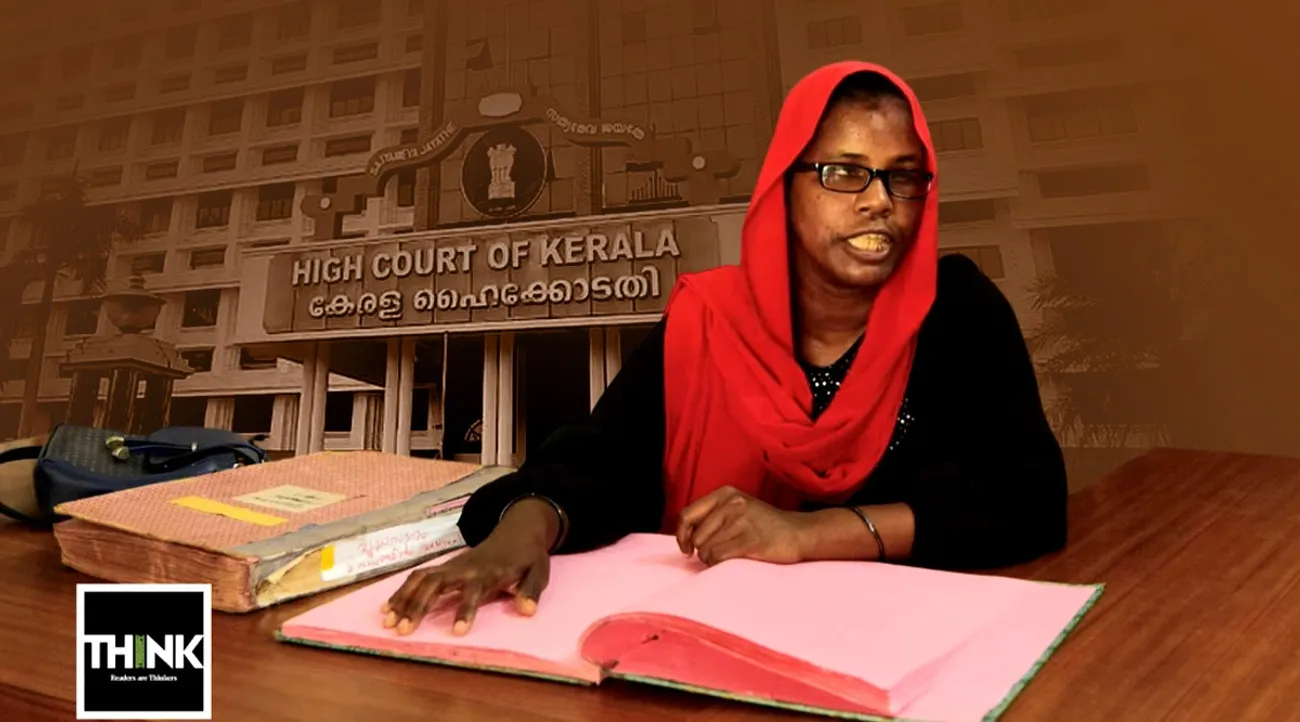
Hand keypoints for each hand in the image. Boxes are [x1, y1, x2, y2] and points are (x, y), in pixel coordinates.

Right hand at [380, 498, 557, 635]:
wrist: (516, 530)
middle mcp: (465, 568)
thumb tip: (526, 611)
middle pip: (436, 583)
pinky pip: (419, 577)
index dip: (465, 610)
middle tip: (403, 631)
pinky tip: (388, 608)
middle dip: (418, 606)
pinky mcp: (445, 567)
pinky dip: (402, 592)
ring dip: (404, 599)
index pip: (473, 591)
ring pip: (422, 579)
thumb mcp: (538, 571)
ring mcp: (452, 566)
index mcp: (489, 571)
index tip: (456, 632)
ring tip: (388, 623)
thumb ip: (531, 591)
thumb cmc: (527, 556)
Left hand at [675, 486, 810, 565]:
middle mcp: (731, 503)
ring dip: (714, 559)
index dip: (682, 535)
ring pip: (706, 550)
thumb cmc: (764, 525)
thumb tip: (683, 536)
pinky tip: (734, 559)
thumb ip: (711, 516)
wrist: (799, 533)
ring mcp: (741, 520)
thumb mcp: (736, 509)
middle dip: (703, 551)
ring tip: (731, 554)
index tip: (687, 549)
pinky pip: (719, 557)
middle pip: (696, 537)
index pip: (687, 515)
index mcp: (725, 493)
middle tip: (720, 552)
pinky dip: (721, 563)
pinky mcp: (750, 539)